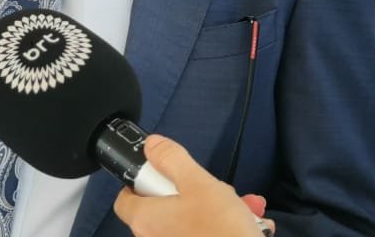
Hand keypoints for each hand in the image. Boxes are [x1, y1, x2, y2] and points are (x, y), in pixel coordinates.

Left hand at [112, 135, 273, 236]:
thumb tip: (152, 145)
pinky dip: (223, 225)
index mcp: (147, 220)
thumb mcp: (198, 183)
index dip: (141, 181)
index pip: (125, 199)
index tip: (161, 172)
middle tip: (212, 188)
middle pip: (163, 205)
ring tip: (240, 205)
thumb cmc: (221, 231)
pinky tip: (248, 220)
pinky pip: (204, 232)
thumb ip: (172, 160)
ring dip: (216, 206)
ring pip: (190, 218)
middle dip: (194, 191)